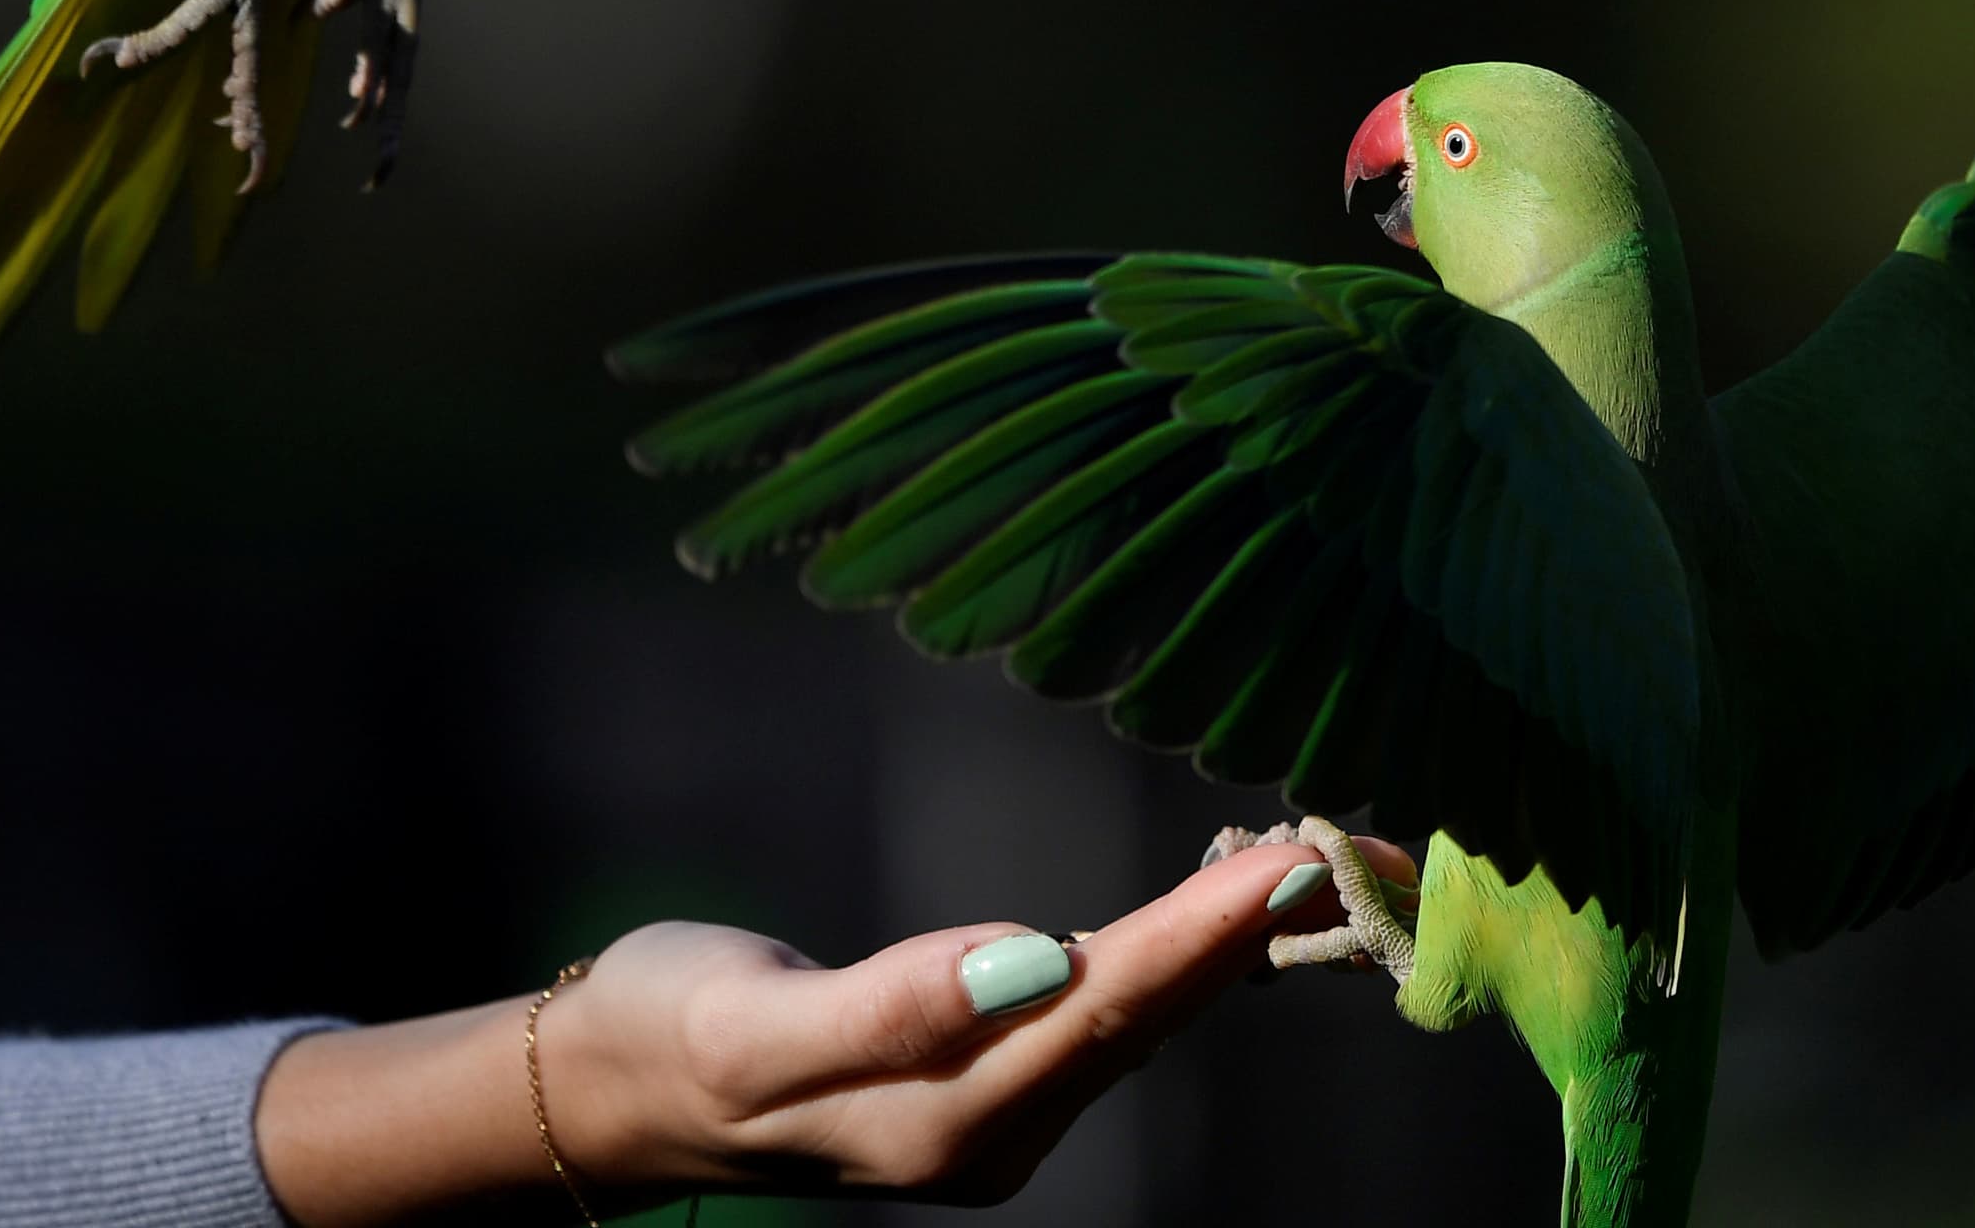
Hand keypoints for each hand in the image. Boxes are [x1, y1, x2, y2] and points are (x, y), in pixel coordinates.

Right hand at [257, 832, 1415, 1224]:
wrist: (614, 1091)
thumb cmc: (670, 1037)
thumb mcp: (753, 1027)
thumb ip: (890, 1008)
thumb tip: (1028, 965)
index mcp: (946, 1121)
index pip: (1108, 1007)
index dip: (1209, 933)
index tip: (1296, 859)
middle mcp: (992, 1132)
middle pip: (1149, 1017)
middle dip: (1256, 930)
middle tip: (1360, 843)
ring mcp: (994, 1113)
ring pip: (1140, 1016)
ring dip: (1231, 939)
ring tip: (1318, 857)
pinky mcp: (985, 1078)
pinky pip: (1108, 1008)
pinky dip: (1174, 949)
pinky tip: (1218, 905)